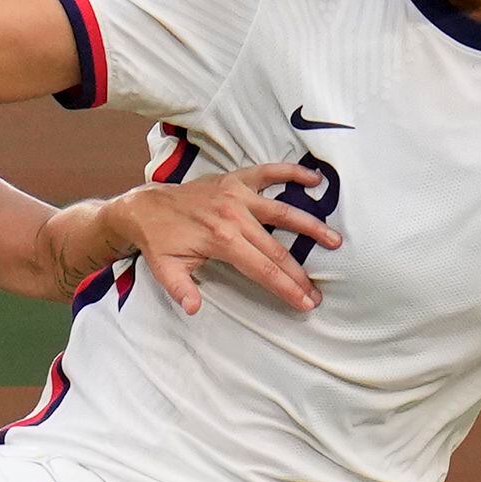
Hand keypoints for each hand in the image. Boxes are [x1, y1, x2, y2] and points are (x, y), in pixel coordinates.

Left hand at [101, 163, 337, 315]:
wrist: (146, 207)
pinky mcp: (237, 179)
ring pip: (283, 211)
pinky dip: (293, 173)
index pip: (262, 268)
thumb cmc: (159, 242)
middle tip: (319, 291)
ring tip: (335, 240)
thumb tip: (193, 309)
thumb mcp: (165, 269)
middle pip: (277, 249)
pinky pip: (270, 172)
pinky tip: (316, 179)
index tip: (305, 302)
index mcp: (221, 239)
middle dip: (300, 273)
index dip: (285, 287)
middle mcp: (234, 215)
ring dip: (311, 226)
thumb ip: (181, 289)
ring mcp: (238, 194)